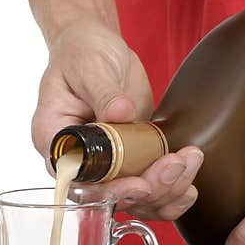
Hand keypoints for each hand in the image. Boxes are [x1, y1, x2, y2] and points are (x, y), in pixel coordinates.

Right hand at [32, 17, 202, 219]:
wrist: (96, 46)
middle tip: (175, 166)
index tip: (139, 184)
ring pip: (132, 198)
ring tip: (189, 163)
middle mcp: (78, 159)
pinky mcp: (129, 159)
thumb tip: (121, 113)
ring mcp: (105, 162)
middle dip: (146, 188)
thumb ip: (104, 92)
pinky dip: (170, 192)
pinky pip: (147, 188)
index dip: (108, 189)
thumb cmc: (81, 53)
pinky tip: (189, 186)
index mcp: (55, 139)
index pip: (77, 180)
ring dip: (164, 191)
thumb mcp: (89, 66)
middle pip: (108, 195)